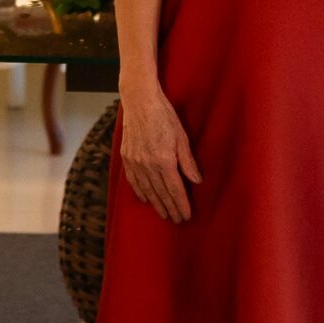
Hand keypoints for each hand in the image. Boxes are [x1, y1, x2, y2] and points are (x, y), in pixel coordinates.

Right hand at [118, 83, 201, 222]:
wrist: (140, 102)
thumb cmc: (165, 116)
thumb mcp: (182, 136)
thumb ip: (188, 161)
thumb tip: (197, 180)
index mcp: (163, 160)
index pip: (174, 189)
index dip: (181, 204)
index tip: (186, 216)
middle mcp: (148, 165)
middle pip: (161, 193)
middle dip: (170, 208)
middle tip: (178, 220)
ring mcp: (135, 162)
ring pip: (147, 190)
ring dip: (156, 204)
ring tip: (164, 214)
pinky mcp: (127, 158)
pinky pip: (133, 181)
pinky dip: (140, 192)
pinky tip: (146, 199)